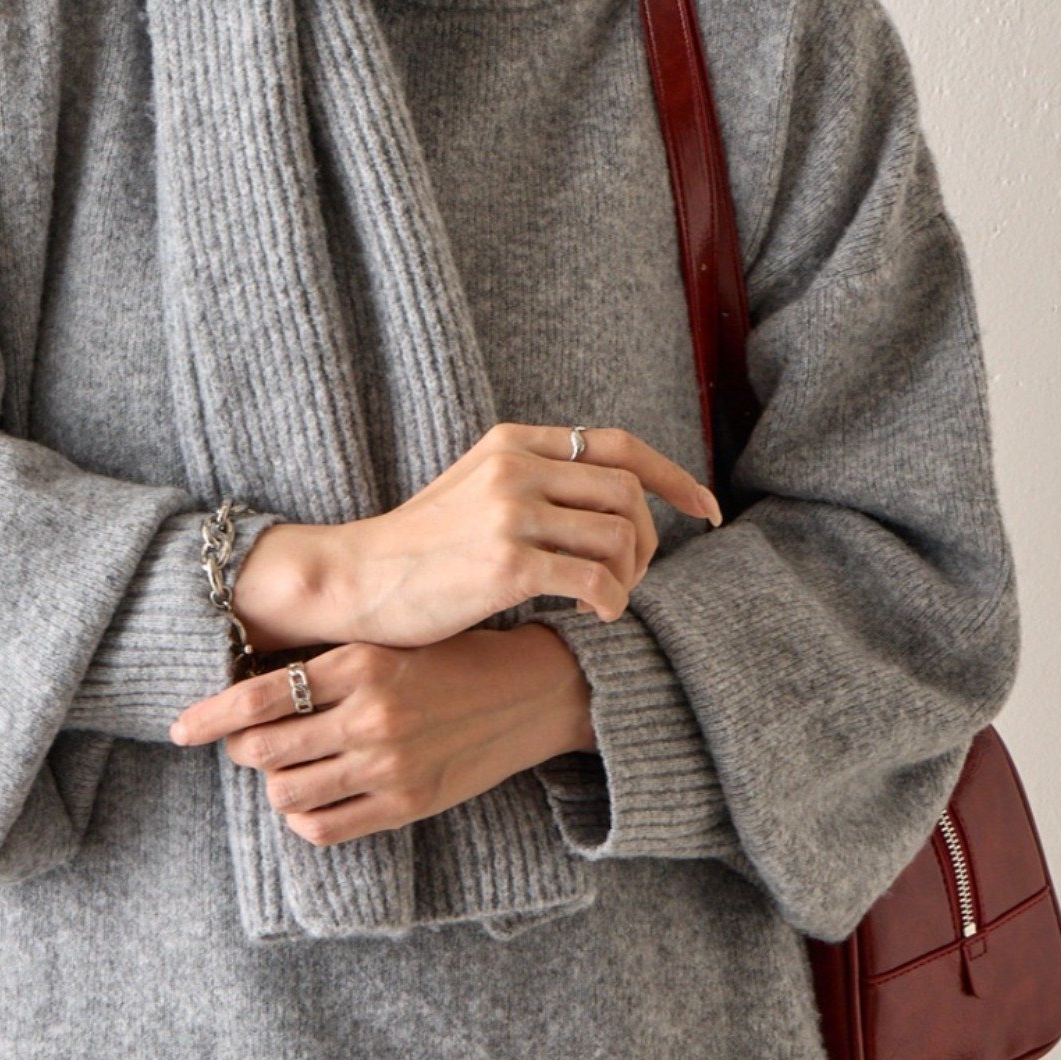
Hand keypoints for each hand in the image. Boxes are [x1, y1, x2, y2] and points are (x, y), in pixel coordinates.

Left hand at [166, 624, 595, 845]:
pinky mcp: (406, 803)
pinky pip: (322, 827)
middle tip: (244, 744)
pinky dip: (303, 816)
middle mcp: (370, 715)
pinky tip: (312, 797)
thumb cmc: (454, 658)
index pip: (257, 697)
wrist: (533, 691)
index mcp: (361, 663)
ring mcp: (389, 764)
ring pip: (286, 792)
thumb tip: (251, 684)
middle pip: (262, 750)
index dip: (208, 717)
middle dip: (241, 750)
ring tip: (287, 768)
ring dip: (274, 783)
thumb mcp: (390, 644)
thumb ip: (330, 664)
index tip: (180, 729)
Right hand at [319, 421, 720, 647]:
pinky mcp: (507, 565)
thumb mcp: (475, 488)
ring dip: (628, 576)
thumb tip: (613, 501)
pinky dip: (609, 604)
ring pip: (619, 536)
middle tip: (631, 577)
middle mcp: (516, 467)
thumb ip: (534, 481)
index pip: (619, 446)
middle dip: (648, 540)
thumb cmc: (419, 548)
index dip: (674, 476)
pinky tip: (589, 617)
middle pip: (628, 493)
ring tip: (603, 600)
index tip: (704, 510)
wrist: (355, 579)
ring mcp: (511, 514)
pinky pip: (595, 582)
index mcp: (513, 442)